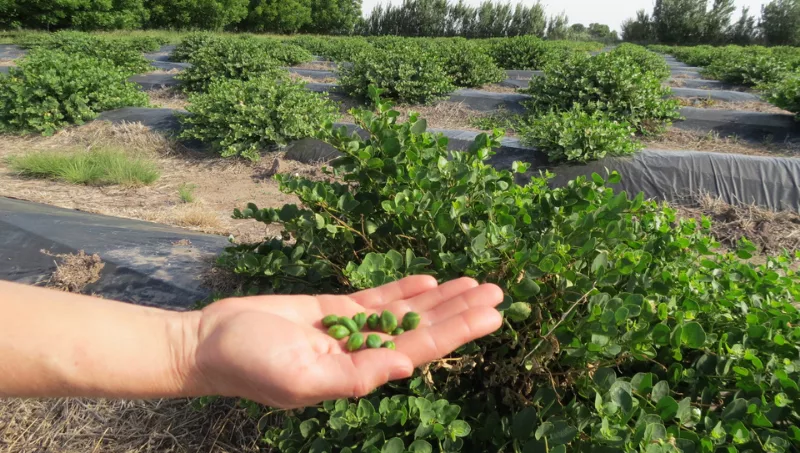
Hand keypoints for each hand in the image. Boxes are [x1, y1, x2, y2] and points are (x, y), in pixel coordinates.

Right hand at [187, 276, 502, 407]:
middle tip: (500, 293)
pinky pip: (377, 299)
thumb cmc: (250, 364)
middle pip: (422, 328)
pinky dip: (404, 290)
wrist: (211, 340)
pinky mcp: (333, 310)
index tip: (491, 315)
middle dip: (461, 312)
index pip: (420, 348)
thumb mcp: (300, 378)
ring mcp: (349, 330)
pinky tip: (431, 282)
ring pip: (406, 311)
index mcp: (359, 373)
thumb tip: (404, 367)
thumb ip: (353, 375)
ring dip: (441, 299)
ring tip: (476, 284)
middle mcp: (362, 352)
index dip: (457, 331)